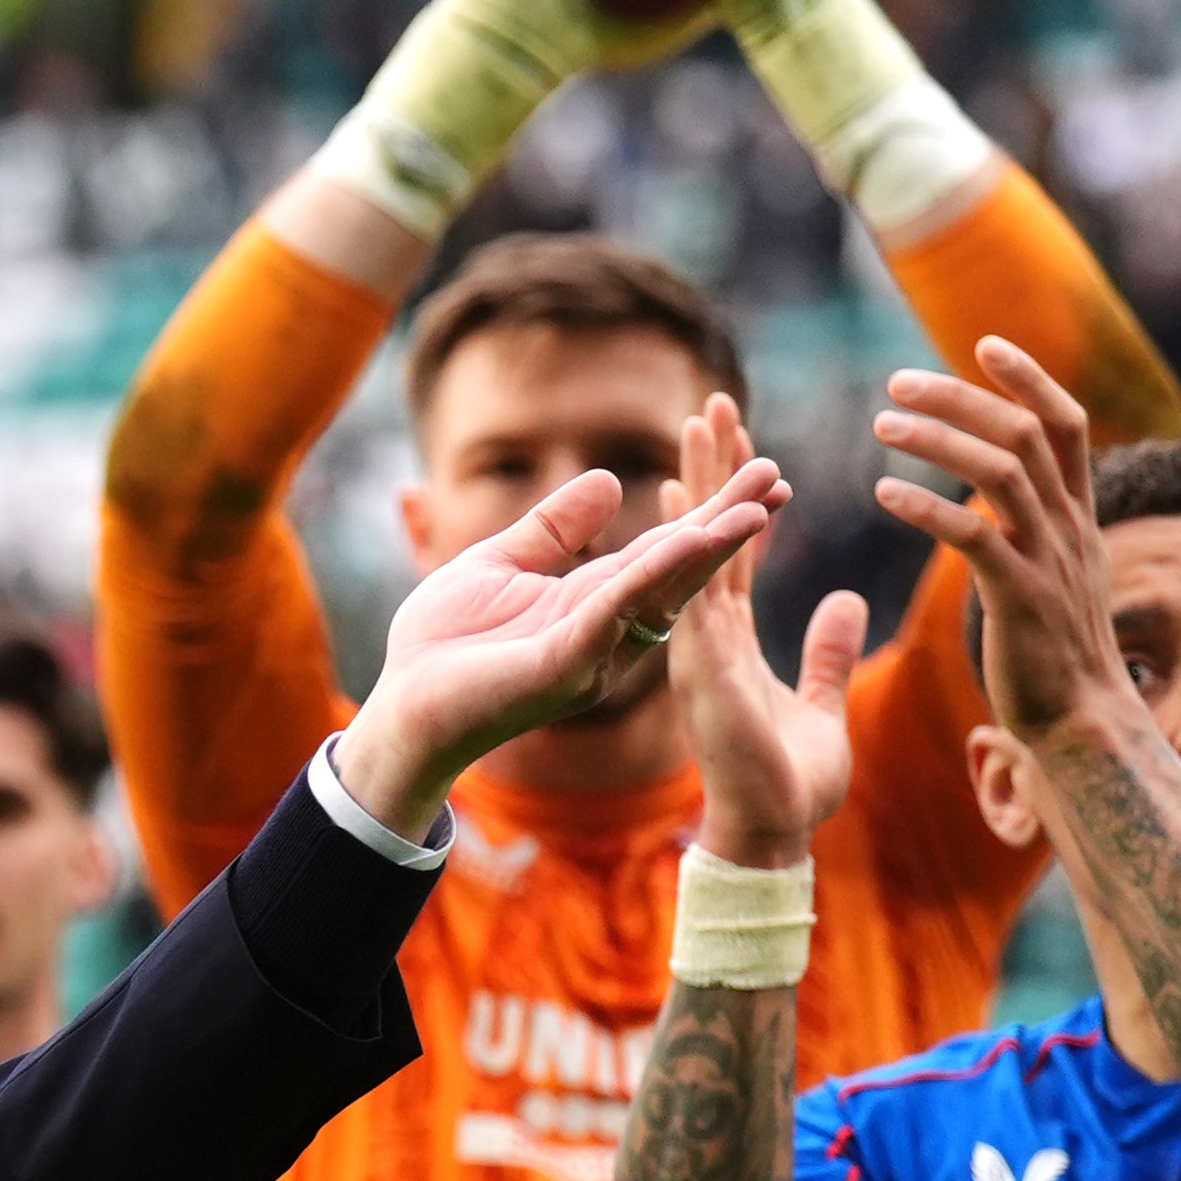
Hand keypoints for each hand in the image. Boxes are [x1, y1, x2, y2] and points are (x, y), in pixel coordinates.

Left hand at [340, 456, 789, 837]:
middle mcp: (608, 631)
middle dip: (728, 527)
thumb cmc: (444, 644)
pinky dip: (657, 573)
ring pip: (664, 591)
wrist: (401, 707)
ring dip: (710, 549)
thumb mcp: (502, 565)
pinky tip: (691, 541)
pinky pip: (619, 612)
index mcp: (595, 603)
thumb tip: (609, 480)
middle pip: (681, 571)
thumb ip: (555, 528)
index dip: (706, 515)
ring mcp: (592, 651)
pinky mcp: (565, 666)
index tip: (751, 474)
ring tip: (758, 508)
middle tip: (779, 479)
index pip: (663, 552)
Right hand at [666, 388, 865, 867]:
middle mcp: (704, 638)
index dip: (734, 495)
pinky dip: (683, 548)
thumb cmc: (791, 784)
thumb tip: (840, 602)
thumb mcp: (822, 704)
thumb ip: (824, 652)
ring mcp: (695, 652)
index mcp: (729, 642)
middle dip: (708, 468)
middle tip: (712, 402)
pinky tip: (676, 501)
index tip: (736, 440)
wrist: (774, 836)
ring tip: (698, 424)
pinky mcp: (698, 671)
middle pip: (703, 536)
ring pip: (691, 552)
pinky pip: (690, 596)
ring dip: (694, 487)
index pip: (729, 552)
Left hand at [874, 339, 1117, 742]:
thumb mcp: (1059, 576)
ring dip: (939, 440)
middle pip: (1027, 433)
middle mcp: (1071, 528)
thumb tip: (1022, 495)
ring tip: (881, 426)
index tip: (983, 344)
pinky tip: (884, 492)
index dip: (1029, 378)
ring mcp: (1050, 561)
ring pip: (1004, 473)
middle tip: (897, 383)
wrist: (1082, 726)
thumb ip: (1042, 528)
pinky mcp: (1021, 599)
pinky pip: (976, 537)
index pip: (1067, 424)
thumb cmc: (1054, 657)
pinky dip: (929, 507)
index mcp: (1080, 517)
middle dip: (963, 397)